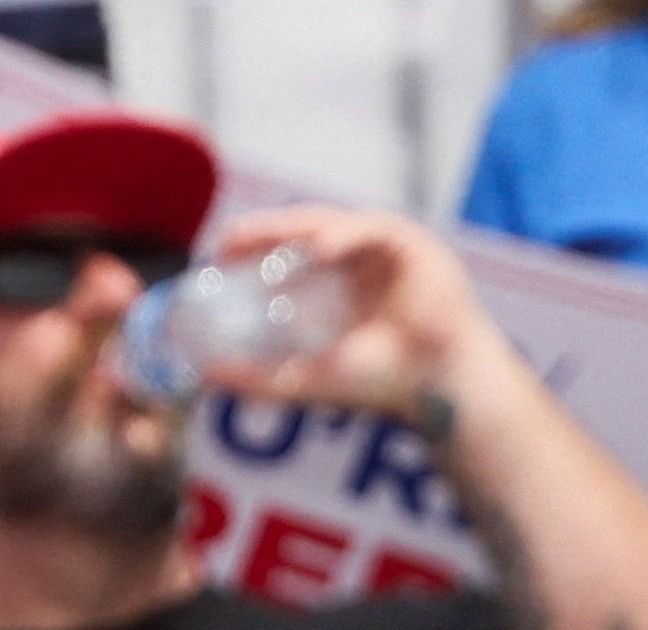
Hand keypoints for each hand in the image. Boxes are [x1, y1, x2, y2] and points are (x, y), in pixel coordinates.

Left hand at [201, 205, 511, 416]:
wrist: (441, 386)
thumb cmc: (388, 383)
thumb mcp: (310, 378)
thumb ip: (261, 378)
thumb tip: (205, 376)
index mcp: (339, 285)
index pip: (287, 255)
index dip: (252, 251)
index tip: (218, 261)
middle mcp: (361, 262)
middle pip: (302, 233)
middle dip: (263, 233)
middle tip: (228, 243)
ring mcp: (388, 250)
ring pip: (332, 224)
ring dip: (293, 229)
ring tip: (259, 240)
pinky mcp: (415, 243)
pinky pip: (371, 228)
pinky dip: (345, 235)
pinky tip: (320, 249)